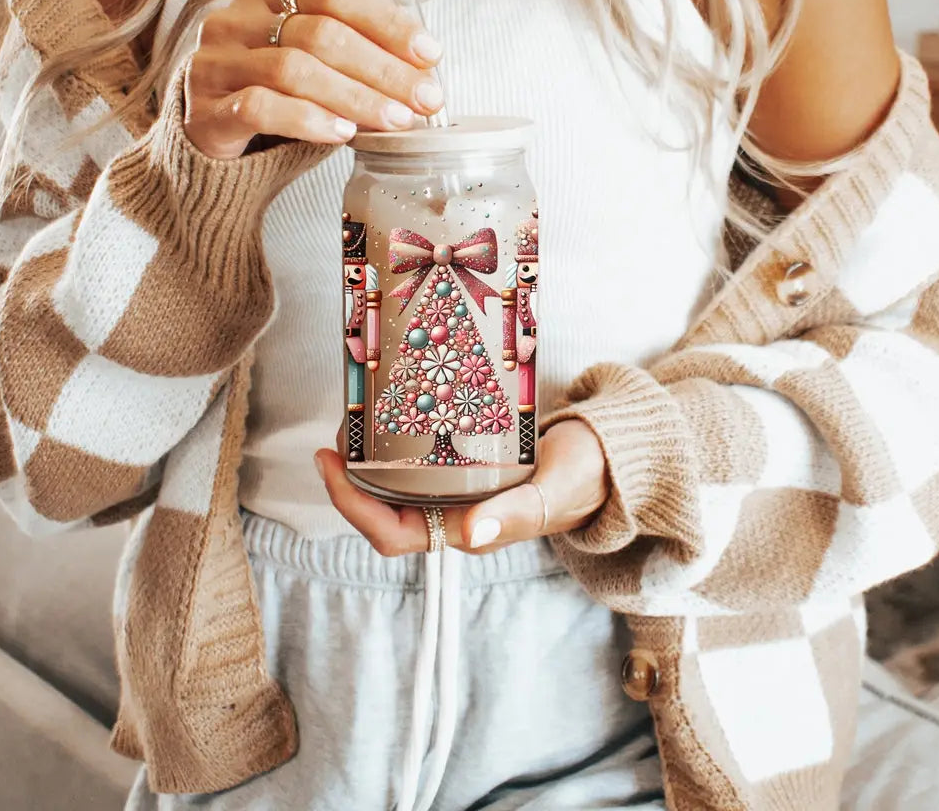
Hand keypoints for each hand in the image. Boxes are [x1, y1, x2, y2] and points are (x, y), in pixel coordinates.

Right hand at [181, 0, 445, 159]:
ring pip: (294, 70)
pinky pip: (261, 107)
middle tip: (425, 97)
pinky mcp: (204, 109)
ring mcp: (217, 61)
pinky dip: (309, 119)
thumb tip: (424, 71)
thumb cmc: (274, 90)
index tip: (430, 53)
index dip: (387, 21)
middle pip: (320, 33)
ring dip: (355, 97)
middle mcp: (237, 18)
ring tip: (395, 119)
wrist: (207, 133)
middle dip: (383, 68)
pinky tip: (343, 132)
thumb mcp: (313, 58)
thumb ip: (357, 53)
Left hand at [314, 419, 608, 554]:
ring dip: (369, 452)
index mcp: (468, 529)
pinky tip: (392, 404)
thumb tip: (472, 533)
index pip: (391, 534)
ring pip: (396, 481)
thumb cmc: (585, 477)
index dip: (351, 504)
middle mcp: (454, 513)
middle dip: (350, 473)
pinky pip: (419, 458)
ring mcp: (458, 490)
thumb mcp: (556, 488)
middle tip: (340, 425)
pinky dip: (398, 435)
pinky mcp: (466, 465)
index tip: (329, 461)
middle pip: (381, 507)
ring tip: (357, 411)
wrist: (609, 460)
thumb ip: (521, 510)